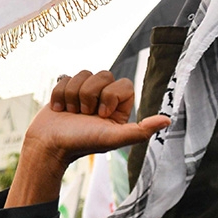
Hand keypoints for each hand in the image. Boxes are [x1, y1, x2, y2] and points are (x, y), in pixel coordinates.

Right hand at [11, 71, 168, 206]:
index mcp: (120, 109)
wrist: (49, 145)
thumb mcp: (113, 138)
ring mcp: (85, 94)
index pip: (124, 84)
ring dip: (74, 95)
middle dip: (90, 94)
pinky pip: (67, 76)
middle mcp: (104, 99)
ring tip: (71, 114)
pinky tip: (60, 109)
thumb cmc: (81, 142)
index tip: (101, 114)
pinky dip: (60, 94)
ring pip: (84, 73)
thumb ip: (141, 130)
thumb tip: (168, 120)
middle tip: (84, 115)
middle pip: (104, 74)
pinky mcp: (67, 90)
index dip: (110, 95)